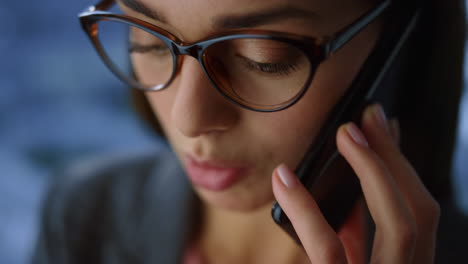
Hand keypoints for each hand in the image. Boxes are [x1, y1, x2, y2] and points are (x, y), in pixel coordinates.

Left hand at [272, 104, 439, 262]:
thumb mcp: (349, 261)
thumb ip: (351, 234)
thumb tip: (348, 188)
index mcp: (402, 263)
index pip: (418, 213)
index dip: (401, 167)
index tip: (383, 127)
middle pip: (418, 212)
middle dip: (394, 158)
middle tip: (369, 117)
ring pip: (398, 226)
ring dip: (374, 171)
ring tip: (346, 134)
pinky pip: (328, 248)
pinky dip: (306, 210)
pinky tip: (284, 178)